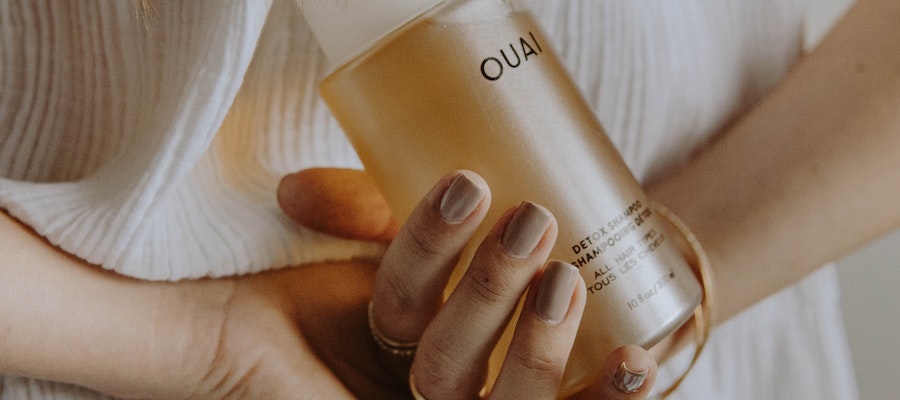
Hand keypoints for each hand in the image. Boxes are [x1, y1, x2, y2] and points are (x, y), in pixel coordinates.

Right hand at [278, 168, 658, 398]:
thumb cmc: (469, 249)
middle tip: (531, 221)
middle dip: (487, 293)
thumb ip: (365, 210)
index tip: (469, 181)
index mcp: (404, 338)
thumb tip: (294, 190)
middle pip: (446, 367)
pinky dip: (608, 399)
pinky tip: (636, 361)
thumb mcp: (422, 226)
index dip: (425, 248)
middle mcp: (438, 385)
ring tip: (567, 280)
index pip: (400, 303)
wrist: (564, 269)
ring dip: (538, 352)